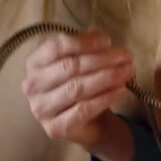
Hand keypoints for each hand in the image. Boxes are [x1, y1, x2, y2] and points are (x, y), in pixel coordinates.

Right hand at [22, 29, 135, 160]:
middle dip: (102, 60)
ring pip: (77, 88)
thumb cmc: (84, 91)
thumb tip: (97, 33)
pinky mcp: (56, 128)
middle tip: (126, 57)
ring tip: (128, 71)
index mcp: (35, 64)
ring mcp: (41, 108)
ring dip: (107, 77)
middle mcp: (32, 85)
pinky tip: (121, 89)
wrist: (90, 126)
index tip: (108, 41)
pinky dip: (105, 98)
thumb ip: (87, 48)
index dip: (84, 42)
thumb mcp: (85, 66)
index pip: (56, 46)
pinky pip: (84, 109)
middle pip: (70, 67)